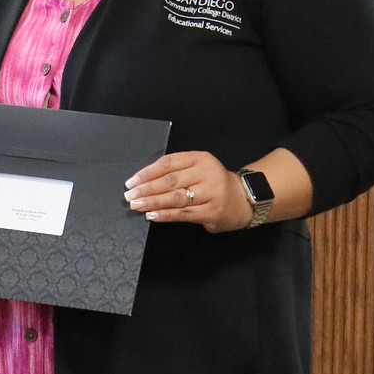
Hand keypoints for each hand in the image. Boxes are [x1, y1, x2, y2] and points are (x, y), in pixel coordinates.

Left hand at [124, 151, 255, 233]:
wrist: (243, 199)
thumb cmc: (214, 183)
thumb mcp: (199, 169)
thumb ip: (176, 172)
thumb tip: (144, 182)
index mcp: (200, 158)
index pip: (168, 163)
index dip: (147, 173)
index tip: (131, 182)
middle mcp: (207, 173)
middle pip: (170, 180)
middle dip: (146, 189)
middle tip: (129, 195)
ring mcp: (211, 192)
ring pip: (175, 197)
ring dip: (153, 202)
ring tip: (136, 205)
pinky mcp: (212, 211)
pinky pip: (183, 213)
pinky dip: (165, 215)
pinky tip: (152, 215)